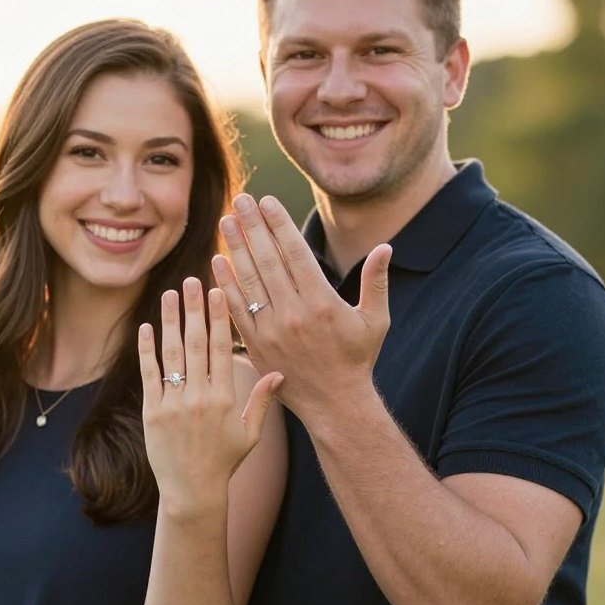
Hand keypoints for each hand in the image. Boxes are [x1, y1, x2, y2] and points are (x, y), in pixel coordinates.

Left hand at [139, 277, 282, 519]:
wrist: (192, 491)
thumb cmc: (224, 461)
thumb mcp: (250, 433)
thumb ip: (262, 401)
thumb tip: (280, 372)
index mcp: (224, 397)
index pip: (223, 348)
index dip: (220, 318)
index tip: (218, 292)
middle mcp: (199, 396)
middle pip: (197, 343)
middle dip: (194, 309)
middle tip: (191, 281)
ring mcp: (174, 404)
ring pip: (172, 354)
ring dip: (169, 321)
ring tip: (168, 294)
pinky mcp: (152, 412)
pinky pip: (149, 375)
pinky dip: (147, 350)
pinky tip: (146, 327)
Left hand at [211, 194, 391, 419]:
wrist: (334, 404)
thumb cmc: (357, 359)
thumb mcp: (375, 321)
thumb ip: (377, 282)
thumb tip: (386, 247)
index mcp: (323, 303)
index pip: (295, 253)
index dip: (278, 224)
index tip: (266, 201)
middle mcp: (294, 314)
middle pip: (267, 260)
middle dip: (253, 227)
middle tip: (241, 200)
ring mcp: (272, 330)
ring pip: (249, 281)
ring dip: (235, 248)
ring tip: (226, 221)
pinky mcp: (256, 346)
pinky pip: (236, 310)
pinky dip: (226, 285)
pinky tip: (217, 261)